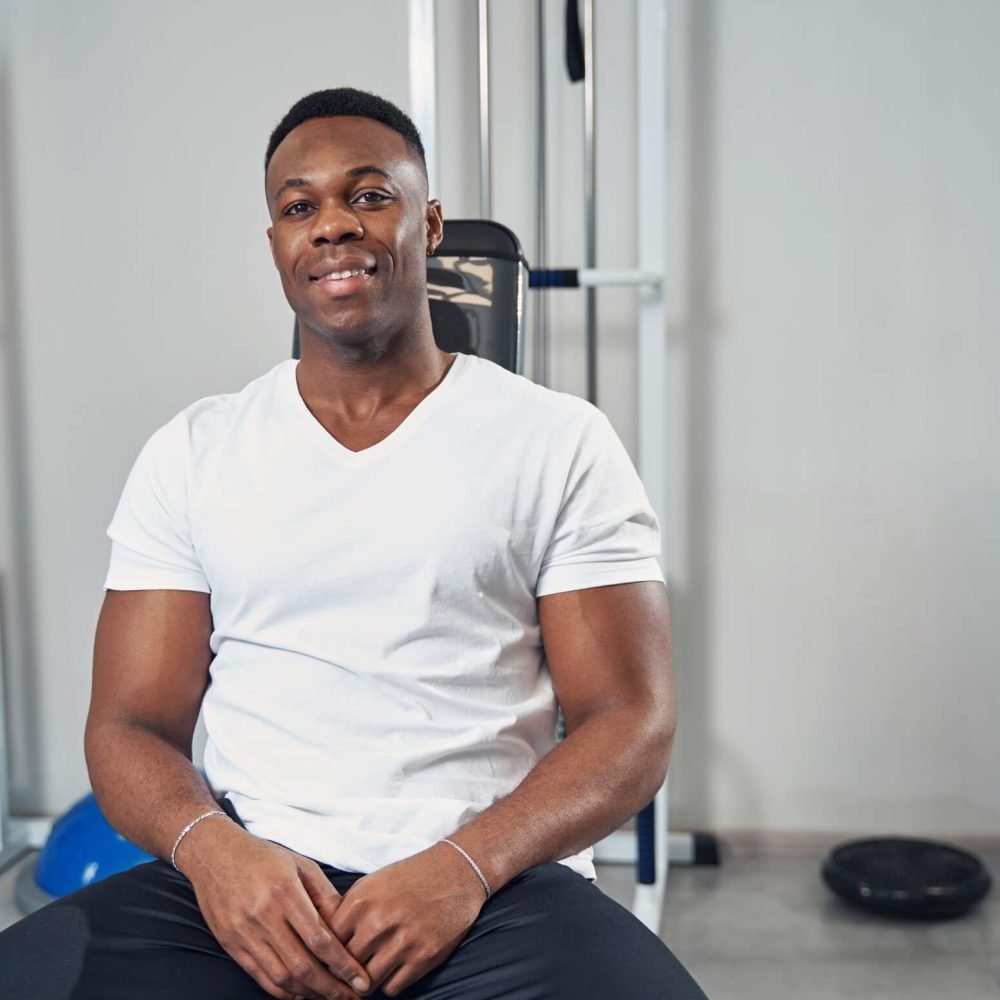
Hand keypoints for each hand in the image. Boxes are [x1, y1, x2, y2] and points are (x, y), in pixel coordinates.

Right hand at [178, 820, 371, 999]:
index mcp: (285, 893)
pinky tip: (302, 993)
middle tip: (352, 998)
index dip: (343, 965)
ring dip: (310, 993)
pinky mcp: (231, 945)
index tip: (361, 981)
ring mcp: (244, 934)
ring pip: (282, 978)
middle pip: (302, 966)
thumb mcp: (302, 865)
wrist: (216, 854)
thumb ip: (325, 896)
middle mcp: (264, 917)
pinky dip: (284, 991)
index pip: (320, 940)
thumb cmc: (264, 857)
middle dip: (331, 988)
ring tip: (331, 996)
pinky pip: (261, 977)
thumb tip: (348, 927)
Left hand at [330, 842, 486, 996]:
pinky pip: (392, 988)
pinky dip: (390, 983)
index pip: (328, 941)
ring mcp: (403, 941)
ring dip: (367, 981)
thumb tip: (326, 939)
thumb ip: (349, 909)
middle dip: (346, 970)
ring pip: (367, 982)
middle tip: (348, 973)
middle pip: (346, 964)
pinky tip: (393, 970)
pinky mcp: (424, 957)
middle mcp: (379, 922)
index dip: (328, 951)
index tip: (331, 957)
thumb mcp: (373, 882)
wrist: (457, 871)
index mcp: (361, 900)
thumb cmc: (412, 876)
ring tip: (369, 975)